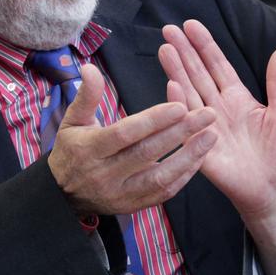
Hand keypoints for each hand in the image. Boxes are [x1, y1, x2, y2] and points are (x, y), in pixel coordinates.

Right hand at [48, 63, 216, 214]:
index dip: (153, 120)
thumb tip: (91, 68)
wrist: (63, 198)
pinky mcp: (133, 206)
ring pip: (160, 177)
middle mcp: (105, 174)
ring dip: (189, 157)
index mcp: (90, 149)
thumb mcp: (71, 122)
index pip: (125, 134)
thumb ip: (86, 96)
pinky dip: (184, 175)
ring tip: (212, 136)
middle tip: (208, 114)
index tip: (180, 105)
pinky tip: (200, 157)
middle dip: (180, 133)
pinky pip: (163, 192)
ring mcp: (120, 193)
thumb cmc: (72, 152)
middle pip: (147, 153)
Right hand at [159, 21, 275, 274]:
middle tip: (169, 29)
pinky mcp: (201, 145)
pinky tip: (172, 84)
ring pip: (189, 92)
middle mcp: (218, 107)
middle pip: (198, 74)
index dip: (205, 45)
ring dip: (177, 71)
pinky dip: (180, 103)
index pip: (218, 65)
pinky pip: (189, 122)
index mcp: (237, 97)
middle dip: (184, 52)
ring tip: (165, 49)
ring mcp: (207, 125)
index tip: (191, 25)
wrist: (274, 189)